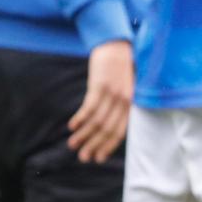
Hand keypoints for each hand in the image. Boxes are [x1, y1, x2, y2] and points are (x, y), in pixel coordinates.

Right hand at [68, 39, 132, 163]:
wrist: (115, 43)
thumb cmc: (119, 65)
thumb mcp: (124, 86)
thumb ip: (119, 103)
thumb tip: (108, 121)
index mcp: (130, 103)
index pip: (120, 132)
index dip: (108, 146)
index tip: (98, 158)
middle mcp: (123, 101)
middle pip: (108, 130)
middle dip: (94, 146)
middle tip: (83, 158)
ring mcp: (111, 94)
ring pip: (97, 122)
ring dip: (84, 136)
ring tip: (73, 145)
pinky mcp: (99, 86)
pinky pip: (89, 108)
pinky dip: (80, 119)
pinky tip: (71, 127)